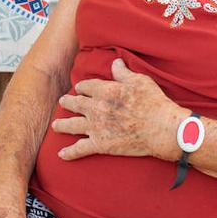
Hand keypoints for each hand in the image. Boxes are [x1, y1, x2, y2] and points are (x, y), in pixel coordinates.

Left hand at [52, 58, 185, 160]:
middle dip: (67, 102)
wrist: (160, 129)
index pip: (86, 86)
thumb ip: (123, 73)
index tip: (80, 89)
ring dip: (62, 125)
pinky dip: (70, 152)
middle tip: (62, 102)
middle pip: (75, 103)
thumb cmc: (153, 103)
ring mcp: (96, 127)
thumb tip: (115, 63)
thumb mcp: (140, 81)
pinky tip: (61, 154)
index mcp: (105, 90)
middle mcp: (96, 107)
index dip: (82, 87)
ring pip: (72, 125)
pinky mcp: (100, 144)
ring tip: (56, 125)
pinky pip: (80, 149)